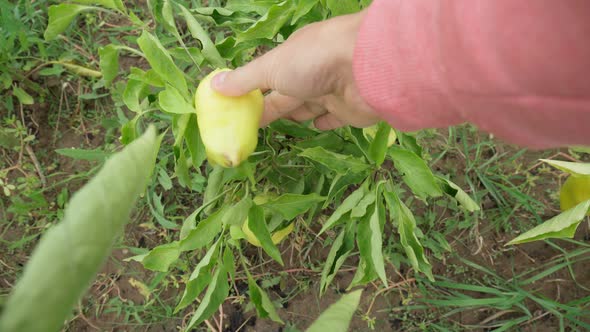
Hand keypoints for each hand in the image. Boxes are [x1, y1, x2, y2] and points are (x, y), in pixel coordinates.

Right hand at [210, 10, 379, 129]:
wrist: (368, 67)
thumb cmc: (314, 60)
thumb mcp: (272, 67)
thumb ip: (245, 80)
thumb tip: (214, 85)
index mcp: (293, 56)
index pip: (268, 75)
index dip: (252, 92)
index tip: (236, 110)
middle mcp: (312, 72)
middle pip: (286, 94)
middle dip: (271, 108)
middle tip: (251, 127)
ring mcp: (332, 91)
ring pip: (309, 106)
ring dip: (296, 114)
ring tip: (280, 127)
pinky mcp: (349, 110)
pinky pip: (334, 118)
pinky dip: (324, 123)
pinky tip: (315, 127)